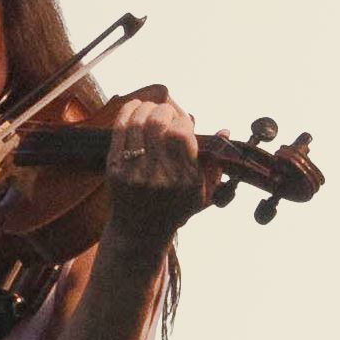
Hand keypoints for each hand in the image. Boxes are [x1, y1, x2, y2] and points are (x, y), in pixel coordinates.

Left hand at [97, 89, 205, 242]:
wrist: (140, 232)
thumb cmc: (176, 209)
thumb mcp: (203, 192)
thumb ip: (215, 162)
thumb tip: (224, 130)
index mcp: (185, 179)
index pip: (181, 133)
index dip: (183, 120)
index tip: (183, 123)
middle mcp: (159, 175)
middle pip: (157, 123)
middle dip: (164, 110)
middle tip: (166, 113)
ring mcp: (134, 172)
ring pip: (137, 123)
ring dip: (145, 107)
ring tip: (151, 108)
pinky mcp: (115, 169)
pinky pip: (119, 131)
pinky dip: (127, 112)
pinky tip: (135, 107)